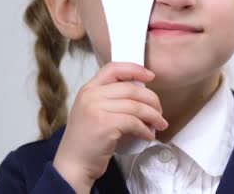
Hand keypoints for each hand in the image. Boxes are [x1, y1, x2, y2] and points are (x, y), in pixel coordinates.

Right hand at [52, 62, 167, 191]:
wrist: (73, 164)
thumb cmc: (87, 140)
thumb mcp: (92, 111)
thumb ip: (109, 98)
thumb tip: (141, 93)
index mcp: (88, 89)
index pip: (114, 68)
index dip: (135, 69)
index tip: (150, 76)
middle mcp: (91, 95)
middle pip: (131, 88)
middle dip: (151, 99)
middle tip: (159, 111)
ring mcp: (97, 109)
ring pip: (136, 106)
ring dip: (153, 116)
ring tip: (160, 124)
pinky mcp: (105, 125)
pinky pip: (134, 122)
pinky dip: (146, 129)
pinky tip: (149, 135)